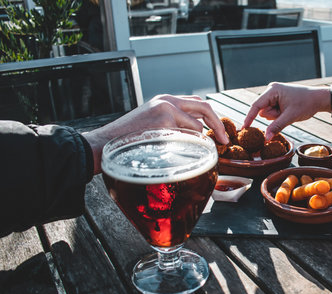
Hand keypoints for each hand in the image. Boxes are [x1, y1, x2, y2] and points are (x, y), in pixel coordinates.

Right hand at [84, 94, 227, 173]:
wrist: (105, 144)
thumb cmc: (129, 140)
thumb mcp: (153, 125)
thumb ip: (173, 123)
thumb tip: (197, 133)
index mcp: (164, 100)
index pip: (196, 103)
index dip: (211, 117)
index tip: (218, 131)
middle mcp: (167, 100)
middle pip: (204, 106)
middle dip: (218, 124)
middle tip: (224, 140)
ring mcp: (166, 109)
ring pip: (197, 125)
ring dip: (199, 141)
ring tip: (194, 152)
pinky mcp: (164, 121)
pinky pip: (187, 135)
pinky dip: (190, 146)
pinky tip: (182, 153)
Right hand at [243, 82, 331, 139]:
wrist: (318, 99)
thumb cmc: (306, 104)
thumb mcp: (290, 117)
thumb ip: (276, 127)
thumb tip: (266, 138)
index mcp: (273, 90)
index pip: (256, 106)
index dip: (249, 117)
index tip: (244, 128)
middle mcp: (271, 90)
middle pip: (263, 111)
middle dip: (273, 116)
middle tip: (286, 114)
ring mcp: (274, 95)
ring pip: (268, 113)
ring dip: (277, 117)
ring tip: (289, 111)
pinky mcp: (277, 99)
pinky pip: (273, 112)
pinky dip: (279, 115)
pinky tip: (288, 111)